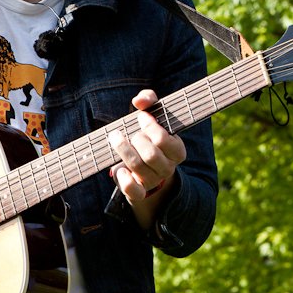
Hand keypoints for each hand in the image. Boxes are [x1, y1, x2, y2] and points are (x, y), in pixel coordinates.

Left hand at [108, 89, 185, 226]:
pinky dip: (124, 180)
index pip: (163, 140)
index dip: (150, 126)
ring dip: (123, 150)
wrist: (144, 163)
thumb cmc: (148, 134)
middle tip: (130, 133)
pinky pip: (133, 191)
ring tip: (115, 138)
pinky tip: (118, 168)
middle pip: (151, 155)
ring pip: (138, 167)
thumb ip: (149, 101)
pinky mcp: (140, 191)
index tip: (140, 116)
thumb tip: (139, 101)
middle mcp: (168, 167)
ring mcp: (154, 180)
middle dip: (136, 140)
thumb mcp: (152, 114)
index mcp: (177, 151)